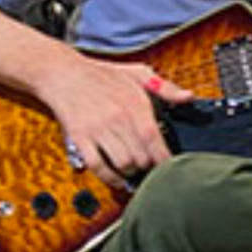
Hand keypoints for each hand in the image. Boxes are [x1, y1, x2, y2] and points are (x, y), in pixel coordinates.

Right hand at [37, 55, 195, 190]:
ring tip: (134, 168)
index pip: (154, 138)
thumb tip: (188, 97)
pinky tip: (117, 178)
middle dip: (149, 165)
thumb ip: (165, 87)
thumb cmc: (101, 75)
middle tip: (150, 165)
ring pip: (123, 163)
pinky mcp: (80, 138)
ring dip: (131, 171)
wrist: (63, 73)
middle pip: (141, 156)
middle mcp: (117, 118)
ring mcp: (97, 130)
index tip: (170, 165)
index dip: (164, 158)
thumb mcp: (137, 73)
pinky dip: (110, 177)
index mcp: (134, 103)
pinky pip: (97, 166)